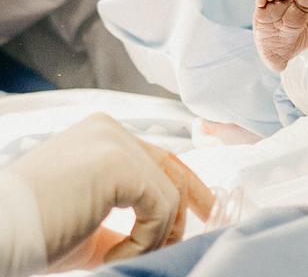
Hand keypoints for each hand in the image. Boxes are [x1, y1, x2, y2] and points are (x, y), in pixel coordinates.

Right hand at [8, 114, 213, 267]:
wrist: (0, 235)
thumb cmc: (34, 234)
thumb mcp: (90, 224)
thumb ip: (126, 219)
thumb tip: (162, 235)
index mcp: (100, 135)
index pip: (159, 158)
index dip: (187, 186)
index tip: (206, 211)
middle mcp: (110, 129)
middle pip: (171, 171)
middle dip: (186, 211)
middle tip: (181, 245)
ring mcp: (114, 143)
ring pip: (168, 195)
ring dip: (153, 238)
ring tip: (120, 259)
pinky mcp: (117, 165)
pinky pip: (159, 208)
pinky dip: (146, 240)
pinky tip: (114, 256)